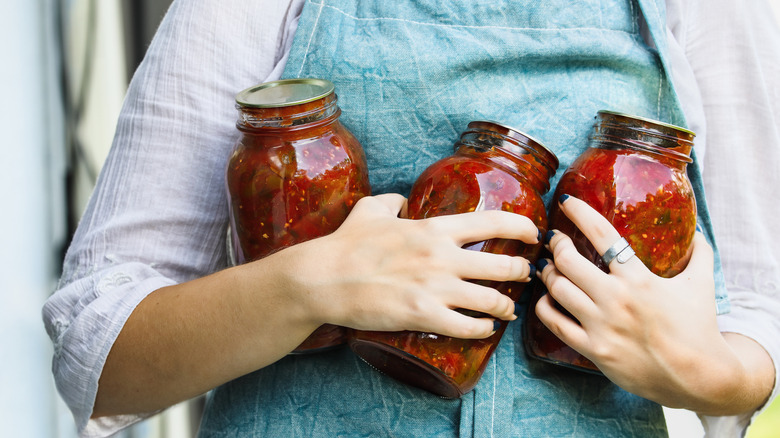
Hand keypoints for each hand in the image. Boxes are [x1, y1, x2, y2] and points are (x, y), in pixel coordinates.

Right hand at [282, 193, 538, 339]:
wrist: (323, 279)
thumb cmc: (346, 245)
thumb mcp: (371, 210)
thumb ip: (393, 201)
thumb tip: (401, 200)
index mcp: (434, 229)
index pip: (493, 223)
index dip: (522, 227)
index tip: (534, 233)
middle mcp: (442, 257)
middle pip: (504, 266)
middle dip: (524, 272)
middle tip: (528, 276)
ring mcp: (436, 288)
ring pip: (493, 300)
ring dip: (507, 305)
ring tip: (509, 308)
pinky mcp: (425, 316)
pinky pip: (469, 327)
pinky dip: (484, 329)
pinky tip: (487, 329)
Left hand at [534, 195, 771, 414]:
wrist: (699, 378)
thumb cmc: (699, 328)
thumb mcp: (702, 284)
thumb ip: (699, 254)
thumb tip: (697, 232)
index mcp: (639, 278)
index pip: (602, 235)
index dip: (580, 213)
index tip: (566, 202)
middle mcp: (616, 299)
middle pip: (568, 261)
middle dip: (556, 245)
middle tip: (553, 239)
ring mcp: (602, 326)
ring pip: (558, 289)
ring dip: (547, 273)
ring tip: (547, 266)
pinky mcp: (594, 349)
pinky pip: (555, 323)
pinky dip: (544, 307)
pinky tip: (545, 298)